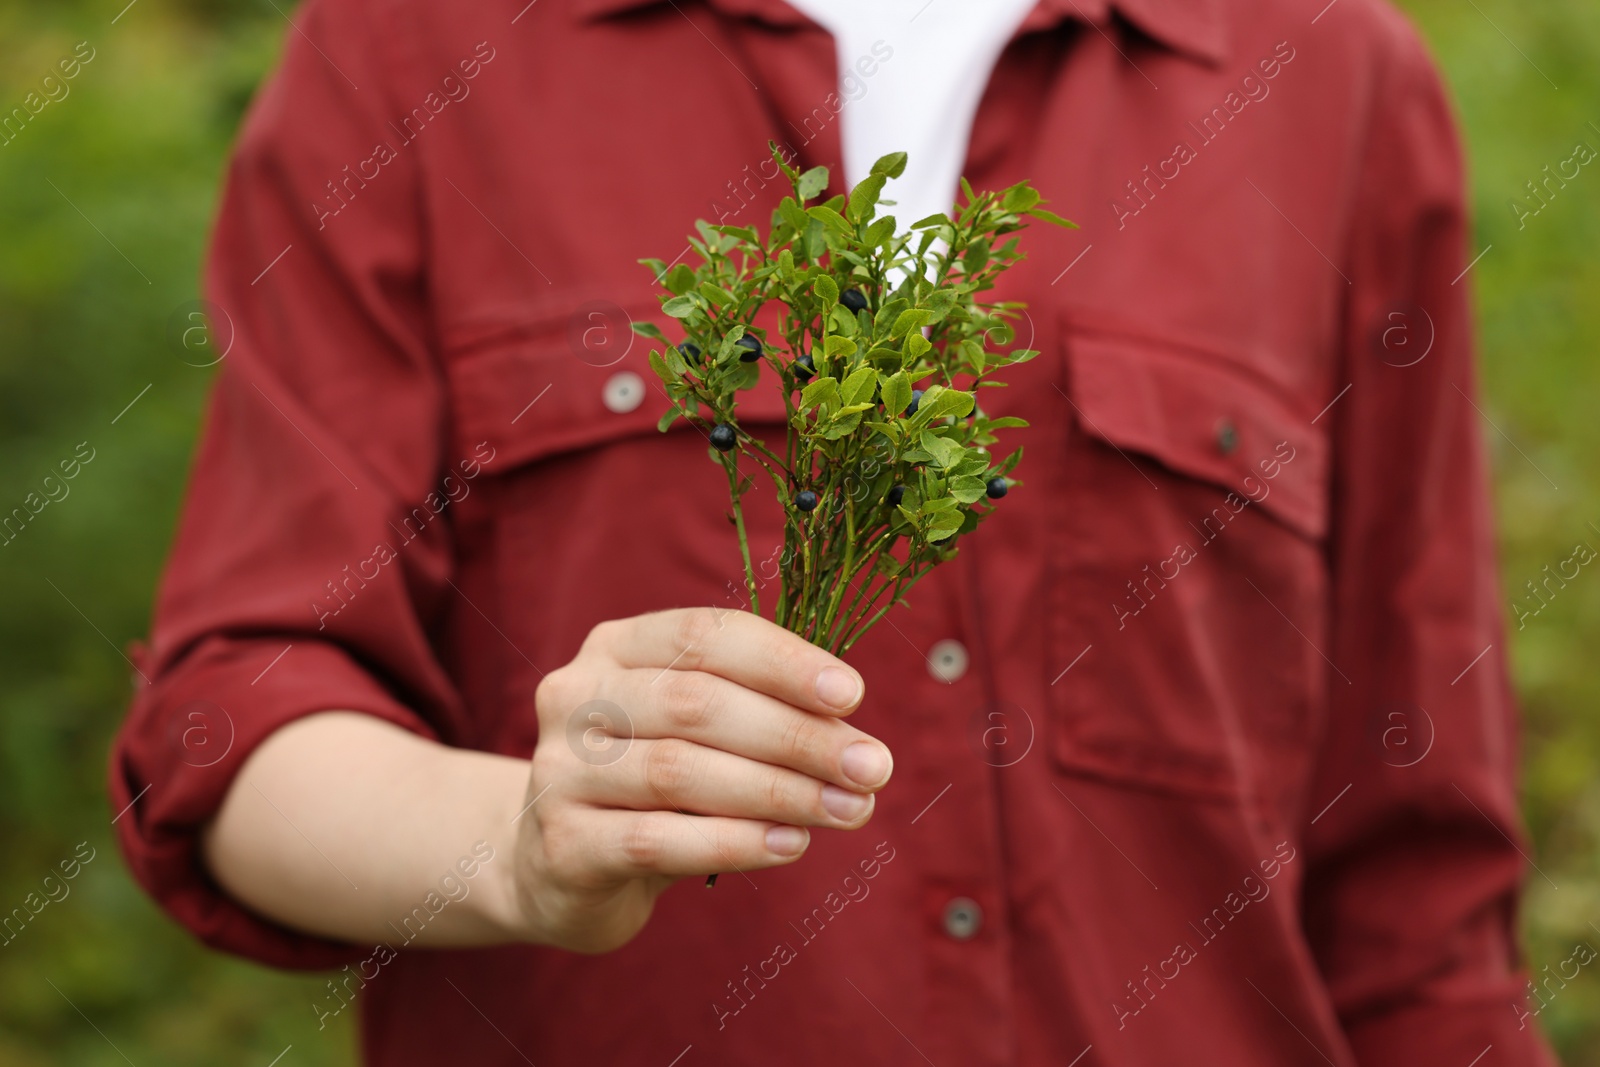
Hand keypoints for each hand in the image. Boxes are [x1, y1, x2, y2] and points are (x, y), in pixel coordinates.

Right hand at [509, 607, 891, 952]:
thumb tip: (855, 742)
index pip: (705, 633)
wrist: (557, 868)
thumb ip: (761, 718)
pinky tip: (791, 844)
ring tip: (849, 810)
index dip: (782, 661)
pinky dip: (734, 841)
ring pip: (680, 771)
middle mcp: (577, 697)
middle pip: (697, 703)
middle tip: (871, 767)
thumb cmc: (653, 785)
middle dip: (796, 735)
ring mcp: (559, 770)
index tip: (852, 694)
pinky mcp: (562, 844)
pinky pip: (657, 839)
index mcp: (616, 647)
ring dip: (779, 790)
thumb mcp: (696, 733)